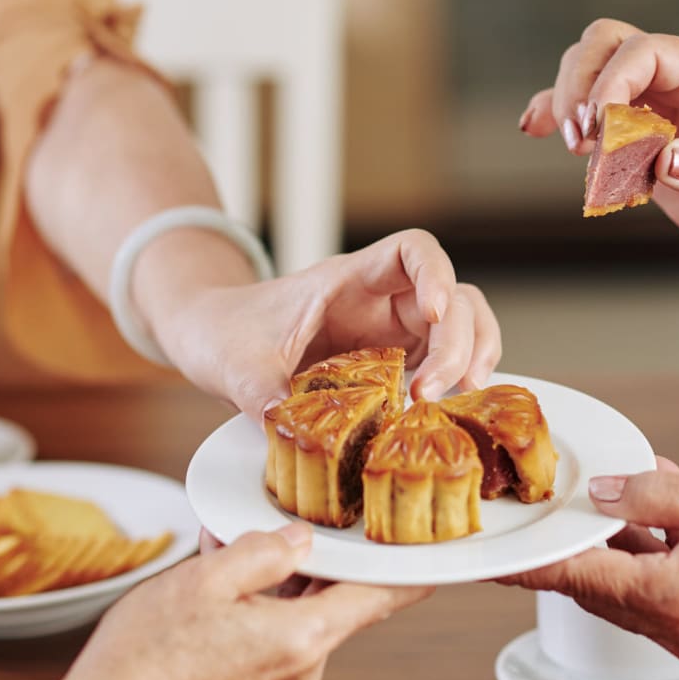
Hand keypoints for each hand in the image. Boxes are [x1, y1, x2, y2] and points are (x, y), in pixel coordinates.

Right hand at [62, 523, 432, 679]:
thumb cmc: (149, 651)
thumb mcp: (209, 577)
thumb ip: (266, 551)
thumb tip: (300, 540)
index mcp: (303, 638)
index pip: (379, 599)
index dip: (411, 572)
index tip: (437, 552)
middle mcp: (305, 667)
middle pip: (336, 599)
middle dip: (316, 559)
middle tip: (294, 523)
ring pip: (303, 612)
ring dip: (280, 579)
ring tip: (234, 549)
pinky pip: (280, 632)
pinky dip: (265, 602)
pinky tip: (227, 580)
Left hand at [153, 229, 501, 423]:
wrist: (209, 337)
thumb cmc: (223, 331)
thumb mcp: (236, 366)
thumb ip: (262, 396)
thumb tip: (288, 428)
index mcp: (346, 281)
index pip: (412, 251)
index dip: (436, 274)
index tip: (436, 312)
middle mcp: (378, 302)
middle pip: (452, 299)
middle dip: (457, 342)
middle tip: (430, 393)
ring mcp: (388, 333)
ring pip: (459, 328)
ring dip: (469, 359)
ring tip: (457, 399)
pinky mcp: (389, 366)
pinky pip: (439, 365)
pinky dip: (453, 383)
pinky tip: (444, 411)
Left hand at [498, 468, 678, 657]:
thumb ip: (652, 496)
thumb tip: (603, 492)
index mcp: (664, 597)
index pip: (571, 575)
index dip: (524, 563)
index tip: (486, 558)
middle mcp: (667, 624)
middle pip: (591, 582)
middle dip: (564, 547)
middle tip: (534, 518)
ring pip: (621, 583)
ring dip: (606, 545)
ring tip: (596, 503)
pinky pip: (654, 586)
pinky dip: (642, 552)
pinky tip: (649, 512)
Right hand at [520, 18, 678, 357]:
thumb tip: (666, 160)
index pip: (643, 52)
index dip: (609, 84)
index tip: (596, 131)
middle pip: (607, 45)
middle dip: (580, 86)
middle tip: (579, 138)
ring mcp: (658, 101)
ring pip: (592, 70)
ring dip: (568, 103)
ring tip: (576, 147)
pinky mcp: (639, 131)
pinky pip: (590, 110)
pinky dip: (558, 116)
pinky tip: (533, 127)